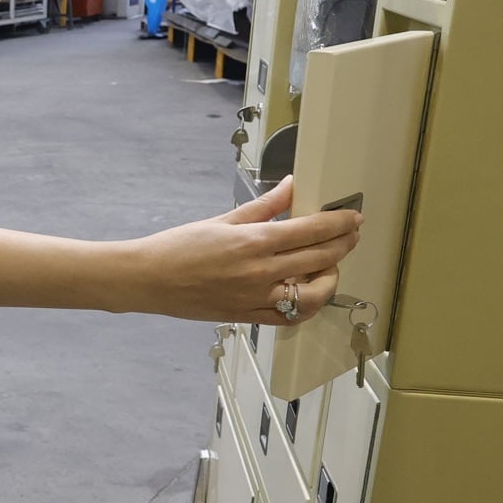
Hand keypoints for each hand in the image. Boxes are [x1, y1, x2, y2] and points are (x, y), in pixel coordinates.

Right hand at [123, 176, 361, 323]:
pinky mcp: (248, 315)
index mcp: (254, 241)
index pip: (312, 230)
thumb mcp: (223, 219)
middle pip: (320, 258)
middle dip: (344, 244)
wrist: (149, 279)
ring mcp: (256, 297)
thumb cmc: (179, 247)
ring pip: (313, 294)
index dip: (339, 222)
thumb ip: (263, 206)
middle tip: (352, 233)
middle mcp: (260, 271)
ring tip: (331, 265)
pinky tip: (309, 292)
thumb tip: (291, 186)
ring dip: (331, 278)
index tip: (353, 216)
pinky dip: (307, 306)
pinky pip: (289, 316)